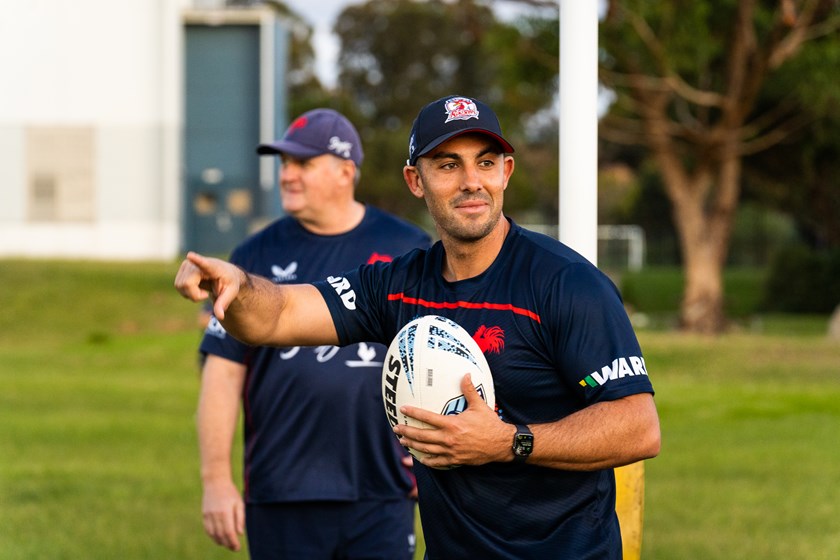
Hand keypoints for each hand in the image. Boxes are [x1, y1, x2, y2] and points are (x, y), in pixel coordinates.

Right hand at [174, 252, 243, 319]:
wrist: (224, 273)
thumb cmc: (228, 282)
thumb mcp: (230, 293)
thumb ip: (224, 303)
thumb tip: (220, 317)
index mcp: (213, 267)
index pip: (203, 263)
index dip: (196, 260)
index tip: (190, 256)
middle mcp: (197, 263)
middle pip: (187, 284)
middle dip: (194, 295)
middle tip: (206, 295)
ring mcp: (188, 264)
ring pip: (180, 286)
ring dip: (190, 294)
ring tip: (202, 290)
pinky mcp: (182, 268)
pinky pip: (178, 286)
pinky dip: (187, 291)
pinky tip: (196, 287)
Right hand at [202, 479, 244, 550]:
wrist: (215, 482)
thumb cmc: (230, 492)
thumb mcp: (239, 503)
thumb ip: (240, 518)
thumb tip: (240, 533)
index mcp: (225, 512)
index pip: (229, 532)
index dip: (233, 542)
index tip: (237, 548)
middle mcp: (215, 515)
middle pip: (221, 535)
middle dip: (227, 544)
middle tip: (234, 548)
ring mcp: (208, 515)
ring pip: (213, 534)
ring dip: (220, 542)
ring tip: (227, 544)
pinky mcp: (204, 515)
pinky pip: (208, 530)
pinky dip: (213, 536)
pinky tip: (218, 539)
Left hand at [393, 374, 509, 468]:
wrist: (501, 444)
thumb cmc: (490, 424)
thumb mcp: (479, 405)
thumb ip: (469, 390)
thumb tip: (466, 374)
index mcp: (452, 424)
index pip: (427, 418)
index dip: (413, 413)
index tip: (402, 410)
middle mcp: (448, 439)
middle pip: (422, 436)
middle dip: (406, 432)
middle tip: (396, 429)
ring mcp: (451, 451)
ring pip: (426, 450)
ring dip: (413, 446)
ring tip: (403, 442)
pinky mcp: (455, 460)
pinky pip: (437, 462)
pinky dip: (427, 460)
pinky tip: (420, 458)